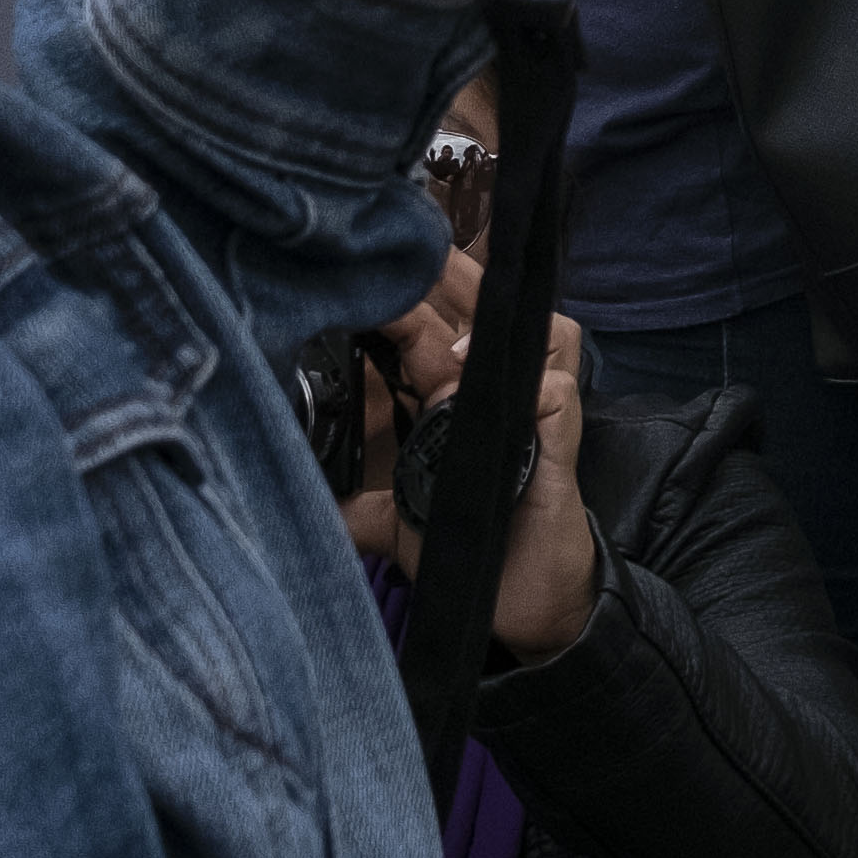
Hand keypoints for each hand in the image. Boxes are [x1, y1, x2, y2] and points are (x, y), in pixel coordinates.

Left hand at [345, 263, 600, 660]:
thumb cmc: (469, 551)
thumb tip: (297, 506)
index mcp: (455, 405)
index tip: (370, 270)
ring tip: (455, 334)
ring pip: (545, 334)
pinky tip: (492, 387)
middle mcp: (495, 399)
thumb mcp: (396, 525)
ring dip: (501, 323)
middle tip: (423, 249)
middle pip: (490, 314)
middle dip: (458, 276)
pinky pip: (558, 392)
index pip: (434, 333)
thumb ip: (356, 509)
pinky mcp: (560, 445)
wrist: (521, 608)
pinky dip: (534, 382)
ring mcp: (532, 417)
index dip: (410, 299)